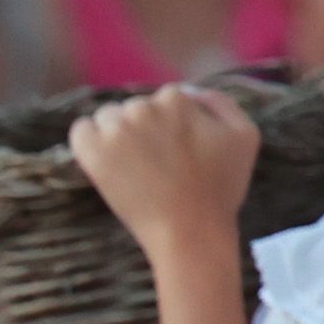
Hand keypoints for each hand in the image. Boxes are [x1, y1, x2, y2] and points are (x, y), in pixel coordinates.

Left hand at [67, 85, 256, 281]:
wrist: (190, 232)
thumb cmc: (220, 187)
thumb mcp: (243, 134)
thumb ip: (219, 101)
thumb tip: (188, 91)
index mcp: (176, 99)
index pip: (165, 100)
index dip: (170, 125)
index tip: (176, 151)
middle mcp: (142, 108)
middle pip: (134, 108)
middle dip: (143, 128)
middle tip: (156, 163)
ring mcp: (115, 131)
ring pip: (107, 118)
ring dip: (116, 134)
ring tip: (133, 166)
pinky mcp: (93, 154)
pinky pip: (80, 131)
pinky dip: (87, 140)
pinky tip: (102, 158)